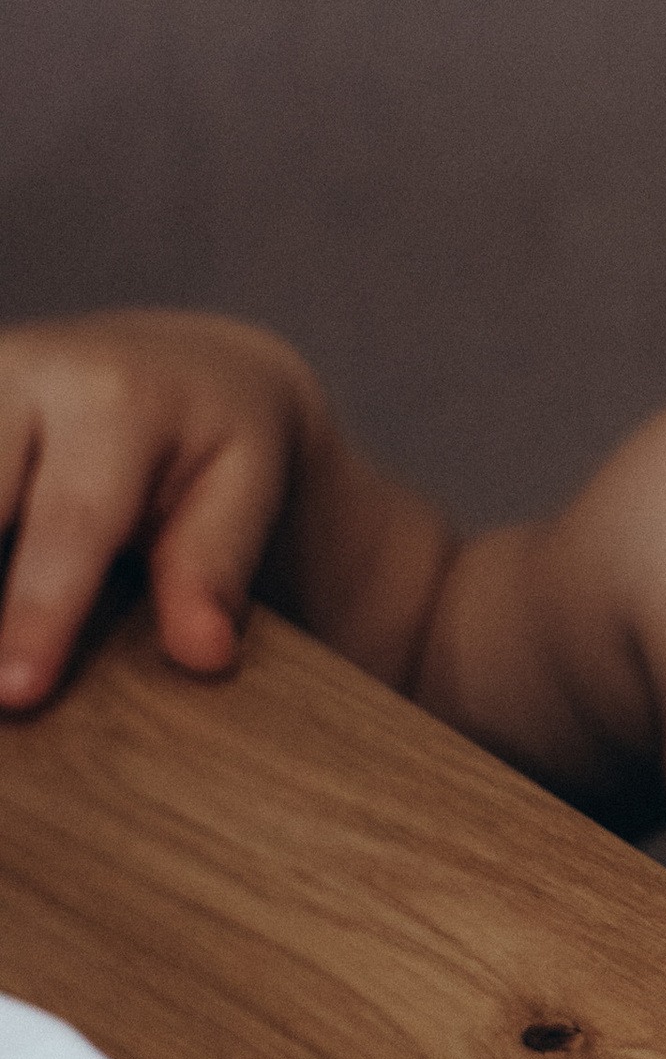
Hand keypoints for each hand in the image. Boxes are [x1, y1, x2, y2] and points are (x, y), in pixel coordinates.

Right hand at [0, 312, 314, 710]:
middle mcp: (17, 374)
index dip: (38, 611)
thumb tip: (202, 655)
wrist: (177, 362)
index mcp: (112, 398)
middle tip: (0, 695)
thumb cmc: (214, 441)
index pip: (70, 521)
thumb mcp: (247, 484)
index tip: (16, 694)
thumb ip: (216, 564)